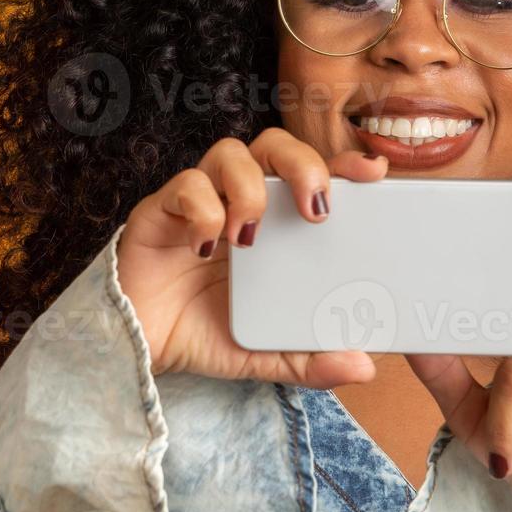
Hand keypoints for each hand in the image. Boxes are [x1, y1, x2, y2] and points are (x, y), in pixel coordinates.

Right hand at [116, 127, 387, 386]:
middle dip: (302, 163)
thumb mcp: (265, 353)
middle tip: (316, 209)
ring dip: (250, 188)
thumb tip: (364, 367)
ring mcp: (198, 201)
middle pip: (274, 145)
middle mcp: (237, 201)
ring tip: (250, 237)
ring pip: (230, 152)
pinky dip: (202, 210)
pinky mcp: (159, 211)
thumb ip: (310, 359)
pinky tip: (207, 247)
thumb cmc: (202, 335)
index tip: (374, 174)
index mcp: (272, 223)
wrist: (137, 350)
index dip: (342, 164)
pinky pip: (184, 186)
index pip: (310, 174)